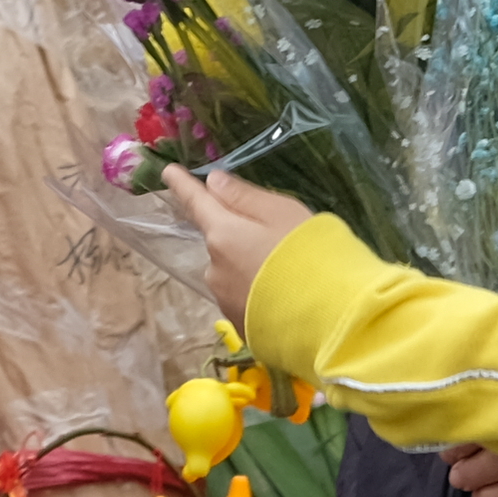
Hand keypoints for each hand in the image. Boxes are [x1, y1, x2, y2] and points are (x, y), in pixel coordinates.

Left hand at [176, 168, 310, 321]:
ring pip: (232, 270)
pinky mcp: (239, 325)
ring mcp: (225, 300)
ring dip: (250, 266)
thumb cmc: (311, 256)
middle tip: (279, 239)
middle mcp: (214, 268)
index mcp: (222, 234)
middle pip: (220, 240)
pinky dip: (257, 291)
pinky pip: (244, 297)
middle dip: (239, 235)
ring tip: (289, 274)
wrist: (329, 322)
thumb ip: (246, 197)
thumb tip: (213, 182)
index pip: (195, 202)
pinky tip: (286, 296)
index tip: (168, 171)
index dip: (182, 184)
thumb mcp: (284, 213)